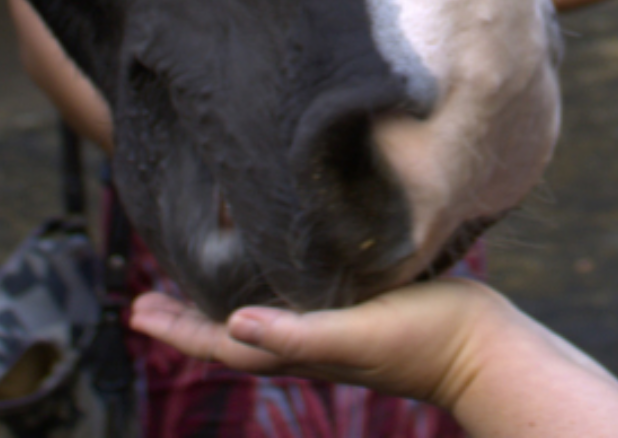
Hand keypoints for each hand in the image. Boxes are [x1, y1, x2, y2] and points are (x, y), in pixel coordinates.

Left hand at [130, 280, 505, 406]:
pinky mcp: (358, 310)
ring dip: (221, 305)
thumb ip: (299, 335)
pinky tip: (276, 269)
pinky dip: (268, 290)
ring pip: (260, 318)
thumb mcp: (357, 335)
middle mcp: (308, 341)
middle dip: (188, 318)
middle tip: (147, 301)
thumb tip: (236, 326)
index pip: (221, 342)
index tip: (136, 312)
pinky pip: (296, 303)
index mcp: (299, 348)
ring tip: (196, 286)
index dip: (177, 328)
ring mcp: (333, 329)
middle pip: (232, 332)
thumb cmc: (423, 340)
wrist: (482, 347)